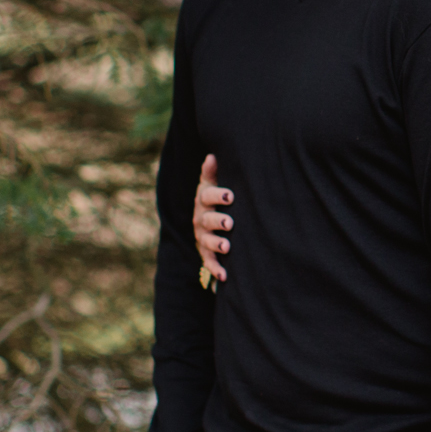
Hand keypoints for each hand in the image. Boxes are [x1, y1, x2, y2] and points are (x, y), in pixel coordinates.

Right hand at [192, 154, 234, 283]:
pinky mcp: (206, 253)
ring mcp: (202, 237)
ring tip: (228, 246)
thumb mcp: (213, 185)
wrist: (212, 222)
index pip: (206, 196)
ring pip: (207, 241)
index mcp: (203, 200)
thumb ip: (212, 173)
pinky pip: (209, 262)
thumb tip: (212, 155)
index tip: (230, 195)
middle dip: (217, 221)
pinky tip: (224, 276)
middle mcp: (200, 219)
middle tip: (230, 222)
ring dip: (217, 243)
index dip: (217, 195)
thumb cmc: (218, 199)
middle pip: (206, 220)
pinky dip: (216, 269)